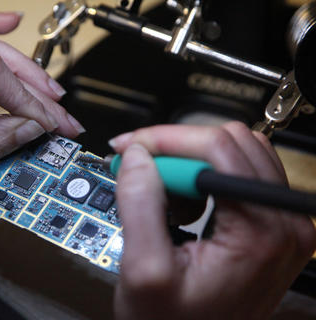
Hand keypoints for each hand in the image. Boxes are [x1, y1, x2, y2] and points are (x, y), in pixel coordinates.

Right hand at [110, 122, 315, 318]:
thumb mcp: (143, 271)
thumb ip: (140, 205)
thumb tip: (137, 155)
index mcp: (261, 230)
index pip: (218, 147)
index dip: (165, 140)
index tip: (130, 150)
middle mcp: (283, 220)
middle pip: (230, 142)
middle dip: (176, 149)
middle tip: (140, 170)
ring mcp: (281, 222)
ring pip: (235, 151)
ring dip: (189, 162)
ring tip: (163, 193)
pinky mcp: (269, 224)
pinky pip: (238, 173)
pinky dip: (201, 176)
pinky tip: (183, 204)